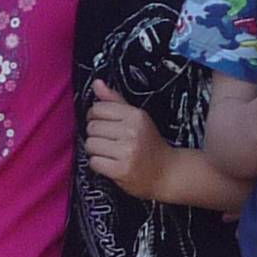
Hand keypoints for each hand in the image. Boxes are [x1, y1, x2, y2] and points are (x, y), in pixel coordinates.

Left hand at [84, 81, 176, 198]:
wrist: (166, 172)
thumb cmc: (150, 145)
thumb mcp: (136, 118)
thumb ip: (115, 100)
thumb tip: (97, 83)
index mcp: (136, 115)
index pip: (98, 108)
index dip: (95, 116)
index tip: (102, 123)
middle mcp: (132, 132)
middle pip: (92, 127)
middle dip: (96, 135)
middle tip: (108, 140)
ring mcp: (127, 151)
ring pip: (90, 144)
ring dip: (96, 150)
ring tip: (109, 152)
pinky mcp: (121, 169)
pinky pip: (94, 162)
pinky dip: (98, 164)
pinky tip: (110, 163)